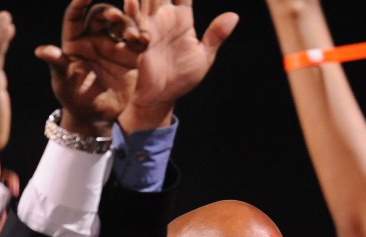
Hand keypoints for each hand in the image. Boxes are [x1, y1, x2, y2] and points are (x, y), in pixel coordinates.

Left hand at [35, 0, 149, 135]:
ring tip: (132, 36)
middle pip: (101, 15)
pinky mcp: (130, 57)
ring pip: (121, 24)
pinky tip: (143, 40)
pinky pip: (138, 42)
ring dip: (128, 24)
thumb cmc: (74, 99)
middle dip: (109, 12)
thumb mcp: (63, 83)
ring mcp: (113, 46)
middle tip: (115, 17)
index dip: (79, 3)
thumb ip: (57, 65)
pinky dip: (142, 37)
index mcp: (74, 41)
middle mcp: (93, 39)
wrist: (96, 117)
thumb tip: (41, 51)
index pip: (75, 16)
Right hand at [118, 0, 238, 132]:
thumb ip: (216, 35)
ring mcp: (151, 24)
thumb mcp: (204, 56)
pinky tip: (131, 0)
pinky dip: (133, 6)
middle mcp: (165, 16)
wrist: (163, 97)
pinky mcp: (140, 36)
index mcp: (182, 17)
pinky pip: (135, 16)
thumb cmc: (183, 78)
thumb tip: (234, 16)